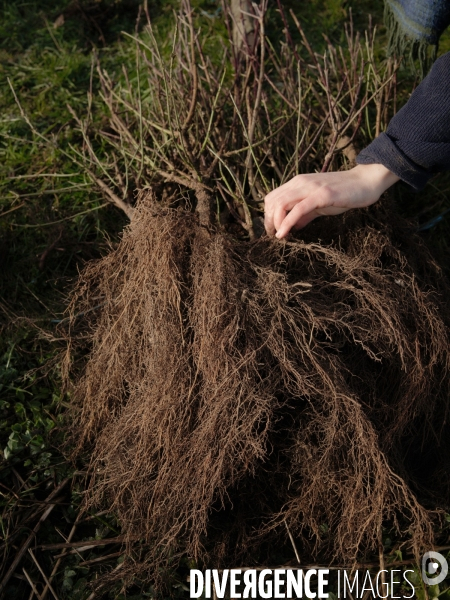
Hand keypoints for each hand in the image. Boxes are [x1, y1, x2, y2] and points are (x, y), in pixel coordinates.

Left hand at [264, 163, 399, 237]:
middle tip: (273, 236)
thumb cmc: (343, 193)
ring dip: (275, 223)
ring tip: (278, 237)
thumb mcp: (319, 204)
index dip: (268, 216)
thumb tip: (293, 227)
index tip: (273, 231)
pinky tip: (283, 235)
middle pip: (272, 202)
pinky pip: (298, 209)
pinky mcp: (321, 195)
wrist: (365, 182)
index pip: (272, 198)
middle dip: (268, 222)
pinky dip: (287, 223)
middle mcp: (300, 182)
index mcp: (298, 183)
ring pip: (281, 204)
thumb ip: (305, 214)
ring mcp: (310, 187)